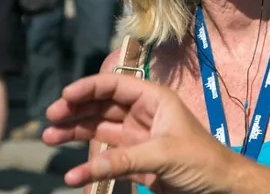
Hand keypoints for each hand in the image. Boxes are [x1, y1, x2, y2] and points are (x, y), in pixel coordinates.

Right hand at [42, 74, 234, 193]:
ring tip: (48, 136)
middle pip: (102, 105)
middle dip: (76, 109)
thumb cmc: (202, 160)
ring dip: (75, 131)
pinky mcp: (135, 159)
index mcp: (155, 100)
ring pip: (99, 128)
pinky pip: (106, 157)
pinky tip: (72, 171)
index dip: (90, 87)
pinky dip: (89, 162)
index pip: (116, 86)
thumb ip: (123, 160)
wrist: (220, 186)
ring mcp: (137, 136)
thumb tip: (83, 169)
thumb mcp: (164, 155)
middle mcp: (144, 113)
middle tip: (50, 118)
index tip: (65, 96)